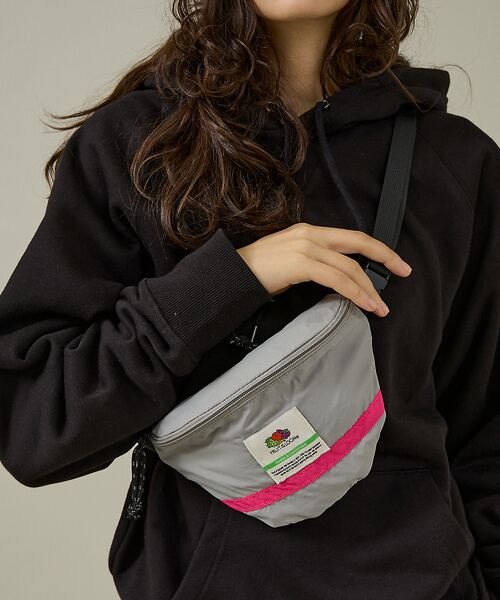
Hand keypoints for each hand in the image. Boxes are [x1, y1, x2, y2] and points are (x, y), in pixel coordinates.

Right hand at [236, 222, 412, 316]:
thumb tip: (336, 280)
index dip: (376, 248)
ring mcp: (305, 246)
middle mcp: (309, 234)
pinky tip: (364, 303)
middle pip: (357, 243)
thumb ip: (313, 264)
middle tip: (404, 272)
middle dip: (385, 258)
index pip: (350, 237)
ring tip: (380, 306)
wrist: (230, 276)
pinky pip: (336, 278)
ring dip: (368, 288)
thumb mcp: (289, 263)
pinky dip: (354, 292)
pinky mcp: (300, 262)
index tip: (395, 262)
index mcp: (308, 232)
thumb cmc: (256, 274)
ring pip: (349, 266)